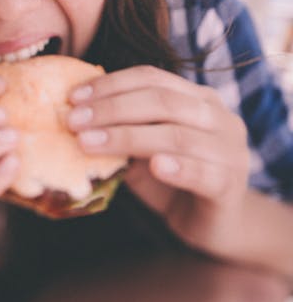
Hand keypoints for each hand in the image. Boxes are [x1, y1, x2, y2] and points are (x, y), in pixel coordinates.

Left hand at [66, 65, 250, 258]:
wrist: (214, 222)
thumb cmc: (171, 179)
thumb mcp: (141, 150)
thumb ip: (120, 130)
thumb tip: (71, 116)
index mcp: (197, 98)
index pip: (152, 78)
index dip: (110, 84)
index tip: (72, 97)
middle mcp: (219, 117)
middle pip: (162, 101)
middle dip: (111, 109)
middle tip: (73, 121)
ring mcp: (229, 150)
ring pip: (178, 135)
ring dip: (127, 137)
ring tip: (88, 143)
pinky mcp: (230, 185)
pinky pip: (204, 172)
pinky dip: (178, 167)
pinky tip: (154, 166)